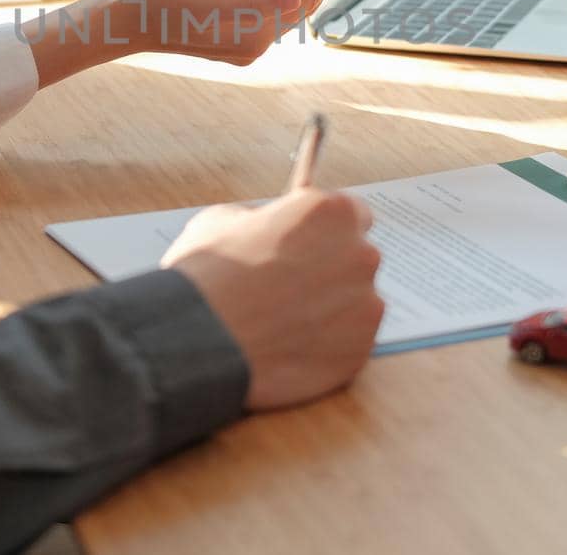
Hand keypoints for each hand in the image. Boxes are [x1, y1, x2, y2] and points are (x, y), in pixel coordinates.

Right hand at [163, 188, 383, 410]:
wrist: (201, 339)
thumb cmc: (209, 273)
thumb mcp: (226, 220)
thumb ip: (262, 220)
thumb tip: (267, 230)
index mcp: (333, 212)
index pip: (352, 214)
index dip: (327, 230)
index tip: (311, 243)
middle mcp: (360, 255)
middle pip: (356, 259)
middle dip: (330, 270)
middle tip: (290, 287)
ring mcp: (365, 307)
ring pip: (353, 304)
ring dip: (329, 310)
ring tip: (283, 324)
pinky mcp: (359, 352)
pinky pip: (347, 344)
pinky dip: (325, 346)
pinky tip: (289, 348)